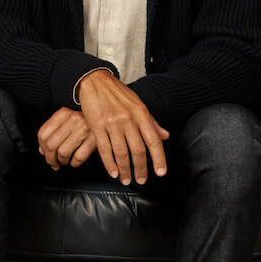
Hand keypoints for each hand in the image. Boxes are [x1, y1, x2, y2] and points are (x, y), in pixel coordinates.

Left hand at [36, 107, 95, 169]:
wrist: (106, 116)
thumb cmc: (83, 121)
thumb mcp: (66, 121)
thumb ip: (52, 133)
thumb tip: (42, 150)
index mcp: (63, 113)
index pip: (43, 134)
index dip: (42, 148)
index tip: (46, 154)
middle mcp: (73, 119)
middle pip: (51, 145)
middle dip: (51, 158)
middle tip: (54, 162)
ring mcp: (84, 129)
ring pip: (63, 152)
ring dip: (62, 161)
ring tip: (65, 161)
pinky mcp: (94, 139)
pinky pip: (78, 157)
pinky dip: (74, 163)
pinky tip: (74, 161)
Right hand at [76, 69, 169, 183]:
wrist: (95, 80)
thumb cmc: (118, 93)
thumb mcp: (138, 104)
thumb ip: (152, 122)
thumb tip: (165, 136)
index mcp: (141, 113)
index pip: (153, 140)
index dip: (159, 158)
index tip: (161, 172)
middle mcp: (128, 119)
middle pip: (138, 150)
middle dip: (141, 169)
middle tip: (141, 180)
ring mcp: (112, 123)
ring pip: (121, 153)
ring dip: (125, 170)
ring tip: (126, 179)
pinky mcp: (97, 126)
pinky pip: (104, 149)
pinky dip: (109, 164)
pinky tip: (113, 172)